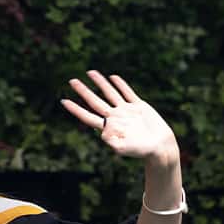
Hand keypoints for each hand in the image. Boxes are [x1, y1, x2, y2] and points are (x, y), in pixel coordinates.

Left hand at [61, 71, 179, 167]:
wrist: (160, 146)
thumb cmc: (142, 151)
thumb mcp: (125, 149)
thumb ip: (113, 142)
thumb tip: (102, 133)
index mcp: (109, 127)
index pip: (88, 116)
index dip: (76, 109)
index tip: (63, 101)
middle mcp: (115, 117)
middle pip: (95, 101)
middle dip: (83, 91)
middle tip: (71, 81)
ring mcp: (126, 110)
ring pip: (110, 93)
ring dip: (100, 82)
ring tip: (90, 72)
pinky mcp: (138, 106)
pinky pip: (127, 92)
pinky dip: (120, 84)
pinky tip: (113, 77)